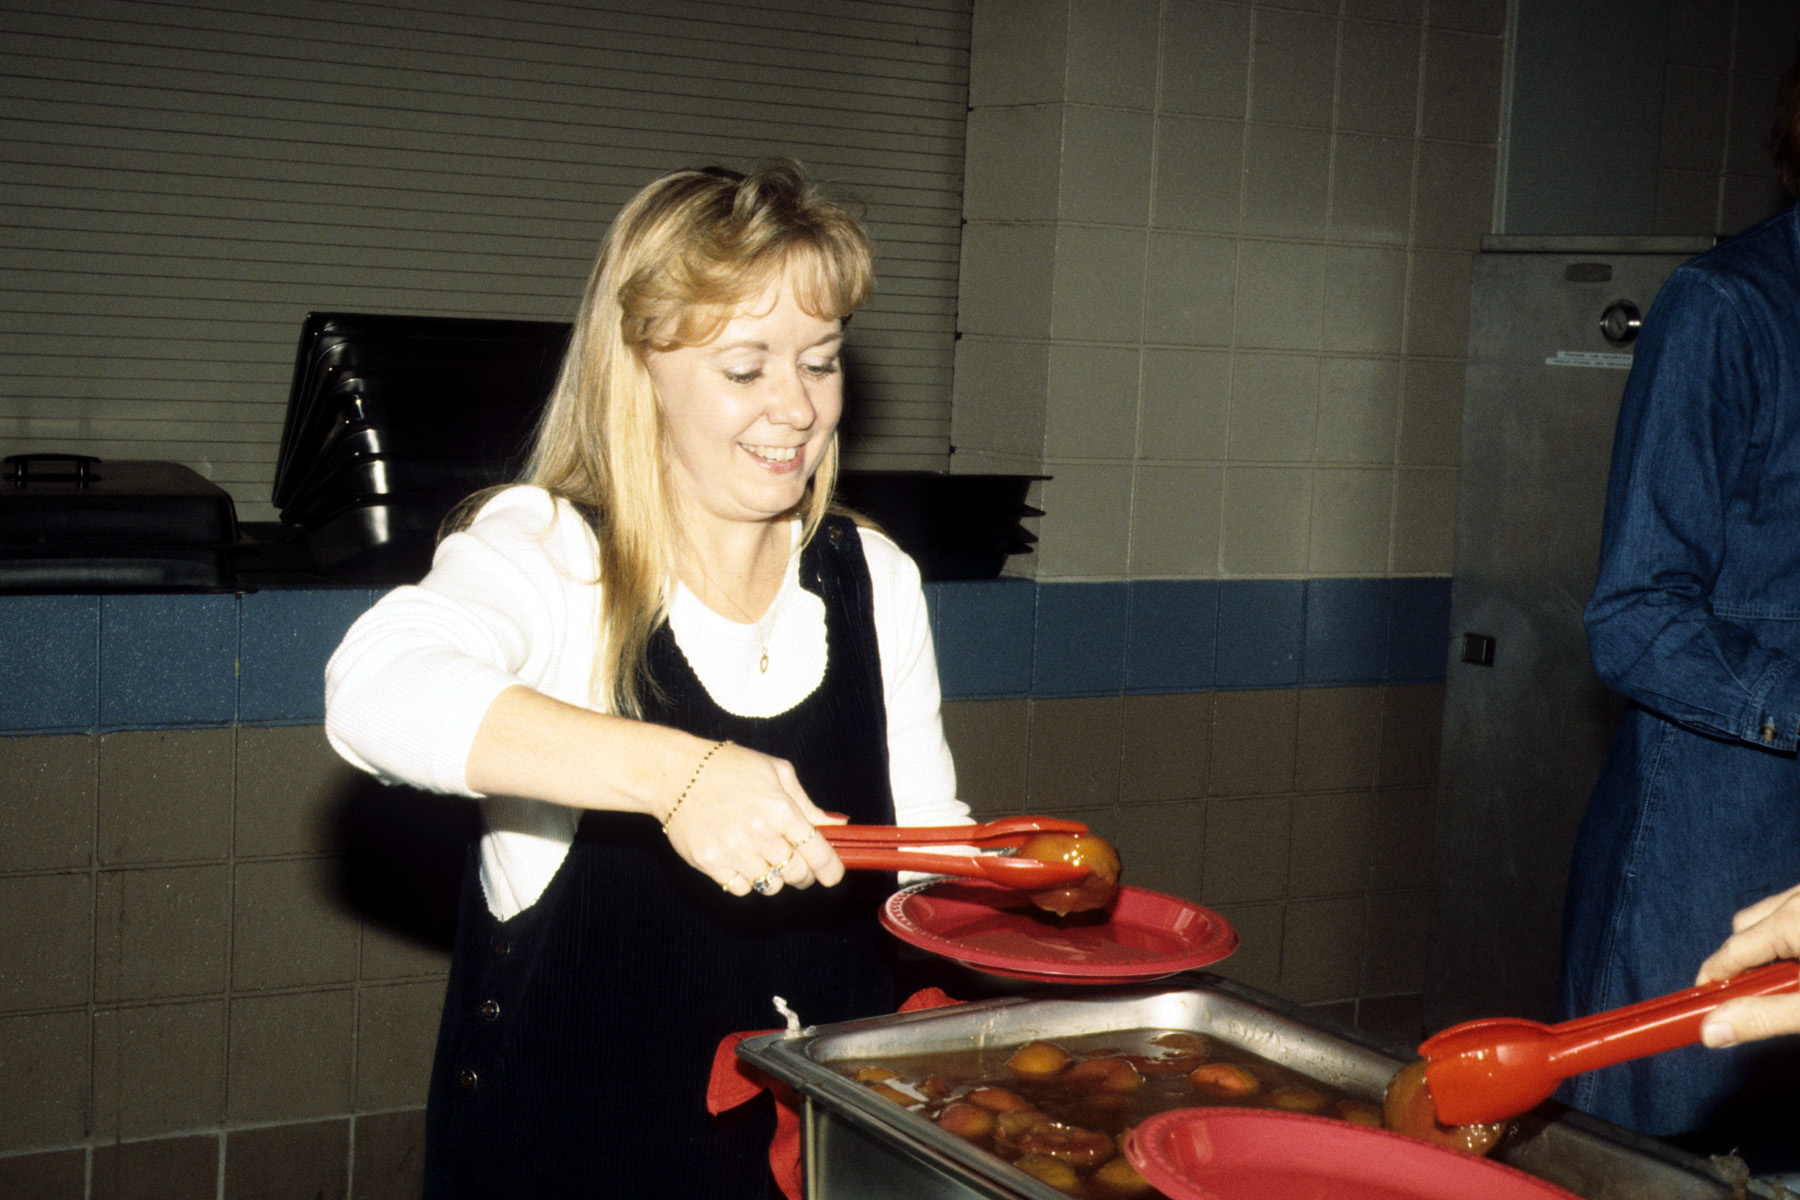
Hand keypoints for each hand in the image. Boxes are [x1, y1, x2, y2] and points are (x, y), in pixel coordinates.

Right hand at [662, 740, 844, 897]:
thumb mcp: (777, 772)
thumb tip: (837, 825)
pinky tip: (743, 861)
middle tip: (797, 864)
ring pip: (771, 886)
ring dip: (775, 877)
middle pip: (797, 874)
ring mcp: (734, 852)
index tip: (833, 876)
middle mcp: (760, 834)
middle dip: (804, 874)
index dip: (831, 870)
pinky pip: (742, 889)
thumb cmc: (731, 767)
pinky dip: (748, 882)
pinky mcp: (710, 864)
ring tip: (766, 857)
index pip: (818, 853)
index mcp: (781, 810)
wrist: (677, 773)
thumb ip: (808, 803)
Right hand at [1695, 883, 1799, 1047]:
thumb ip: (1764, 1017)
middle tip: (1765, 996)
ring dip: (1772, 946)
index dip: (1715, 980)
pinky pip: (1795, 910)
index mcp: (1792, 919)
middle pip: (1746, 926)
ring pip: (1773, 914)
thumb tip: (1711, 1030)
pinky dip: (1793, 935)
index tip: (1704, 1004)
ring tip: (1796, 980)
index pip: (1731, 951)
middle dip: (1745, 961)